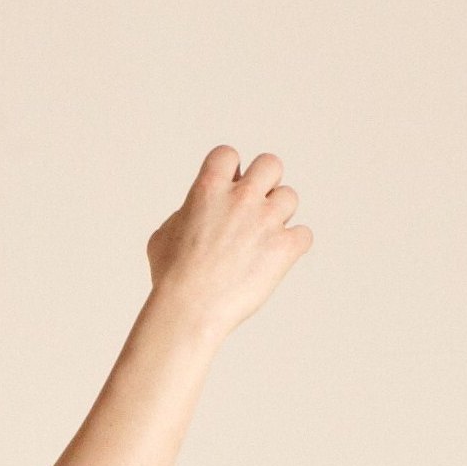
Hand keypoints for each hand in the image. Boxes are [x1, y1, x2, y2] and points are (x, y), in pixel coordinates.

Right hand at [146, 145, 312, 339]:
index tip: (227, 190)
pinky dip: (292, 246)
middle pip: (270, 164)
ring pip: (290, 197)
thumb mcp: (163, 236)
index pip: (228, 155)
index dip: (229, 172)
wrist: (189, 311)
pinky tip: (275, 259)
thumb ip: (185, 215)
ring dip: (278, 216)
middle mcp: (242, 197)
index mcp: (209, 188)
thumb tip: (194, 214)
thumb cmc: (171, 278)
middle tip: (253, 209)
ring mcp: (266, 220)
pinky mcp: (284, 247)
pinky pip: (303, 234)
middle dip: (264, 183)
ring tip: (261, 240)